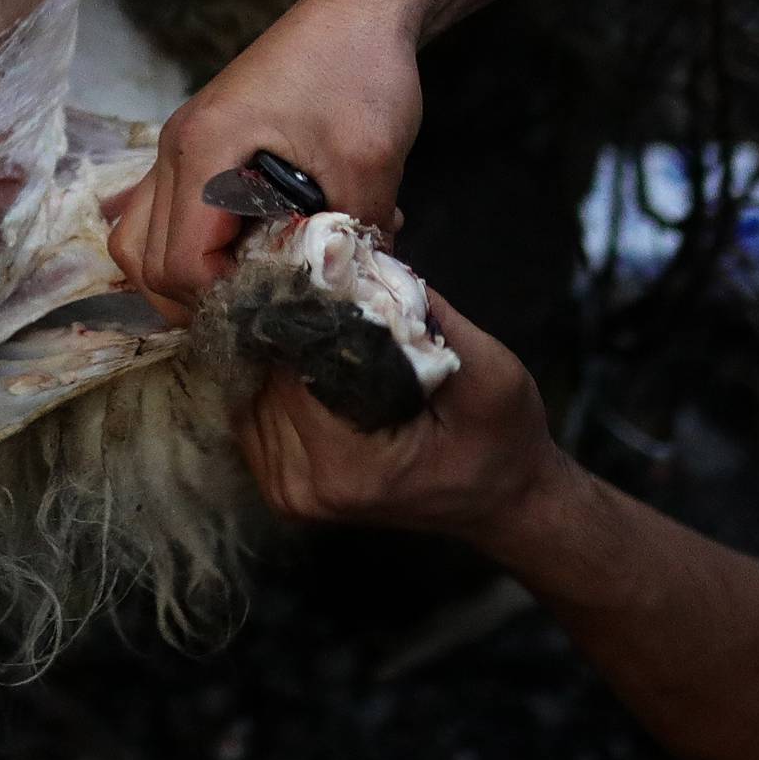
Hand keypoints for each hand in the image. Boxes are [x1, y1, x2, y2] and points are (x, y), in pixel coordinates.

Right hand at [107, 0, 423, 319]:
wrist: (356, 8)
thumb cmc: (359, 70)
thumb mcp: (368, 159)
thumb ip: (350, 235)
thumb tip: (344, 300)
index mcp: (205, 149)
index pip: (180, 263)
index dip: (226, 300)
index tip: (283, 304)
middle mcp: (175, 148)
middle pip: (142, 259)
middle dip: (197, 300)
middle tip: (263, 308)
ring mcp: (179, 144)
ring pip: (138, 237)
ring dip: (181, 276)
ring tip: (245, 288)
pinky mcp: (197, 143)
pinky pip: (159, 209)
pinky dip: (183, 243)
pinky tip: (232, 252)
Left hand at [240, 290, 562, 546]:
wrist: (506, 502)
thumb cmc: (503, 441)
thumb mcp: (490, 373)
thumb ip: (425, 318)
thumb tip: (362, 257)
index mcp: (350, 467)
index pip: (297, 361)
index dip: (308, 301)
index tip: (324, 258)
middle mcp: (303, 485)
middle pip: (266, 369)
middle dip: (292, 316)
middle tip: (320, 269)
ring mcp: (285, 489)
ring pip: (253, 383)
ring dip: (279, 340)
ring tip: (317, 304)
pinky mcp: (279, 484)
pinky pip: (254, 407)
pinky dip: (275, 371)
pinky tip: (308, 345)